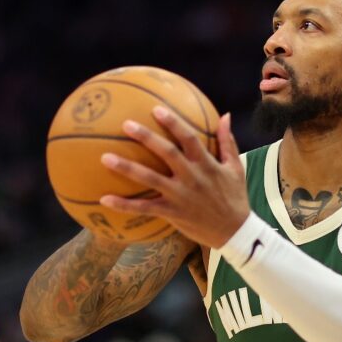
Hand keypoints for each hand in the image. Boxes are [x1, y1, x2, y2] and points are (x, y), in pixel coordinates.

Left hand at [99, 106, 249, 247]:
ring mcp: (180, 196)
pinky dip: (124, 205)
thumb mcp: (236, 167)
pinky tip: (104, 199)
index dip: (173, 123)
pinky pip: (144, 208)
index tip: (157, 109)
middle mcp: (192, 177)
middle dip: (146, 137)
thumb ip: (227, 141)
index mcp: (206, 164)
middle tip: (126, 124)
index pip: (189, 138)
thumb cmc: (235, 197)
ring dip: (127, 168)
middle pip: (166, 153)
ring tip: (105, 157)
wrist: (235, 232)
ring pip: (150, 179)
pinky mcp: (172, 213)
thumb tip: (225, 115)